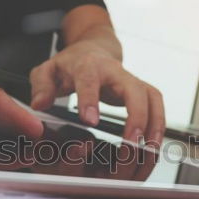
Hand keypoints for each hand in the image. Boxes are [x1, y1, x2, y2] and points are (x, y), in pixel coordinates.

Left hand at [29, 41, 164, 144]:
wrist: (92, 50)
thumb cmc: (69, 64)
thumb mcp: (47, 71)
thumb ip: (41, 87)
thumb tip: (40, 104)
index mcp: (87, 65)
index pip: (90, 79)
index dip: (90, 99)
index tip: (89, 121)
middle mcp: (114, 71)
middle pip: (133, 88)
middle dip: (135, 115)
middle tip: (131, 141)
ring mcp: (131, 79)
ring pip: (151, 96)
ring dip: (154, 122)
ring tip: (149, 148)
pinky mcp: (141, 89)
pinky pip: (157, 104)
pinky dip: (159, 123)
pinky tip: (155, 143)